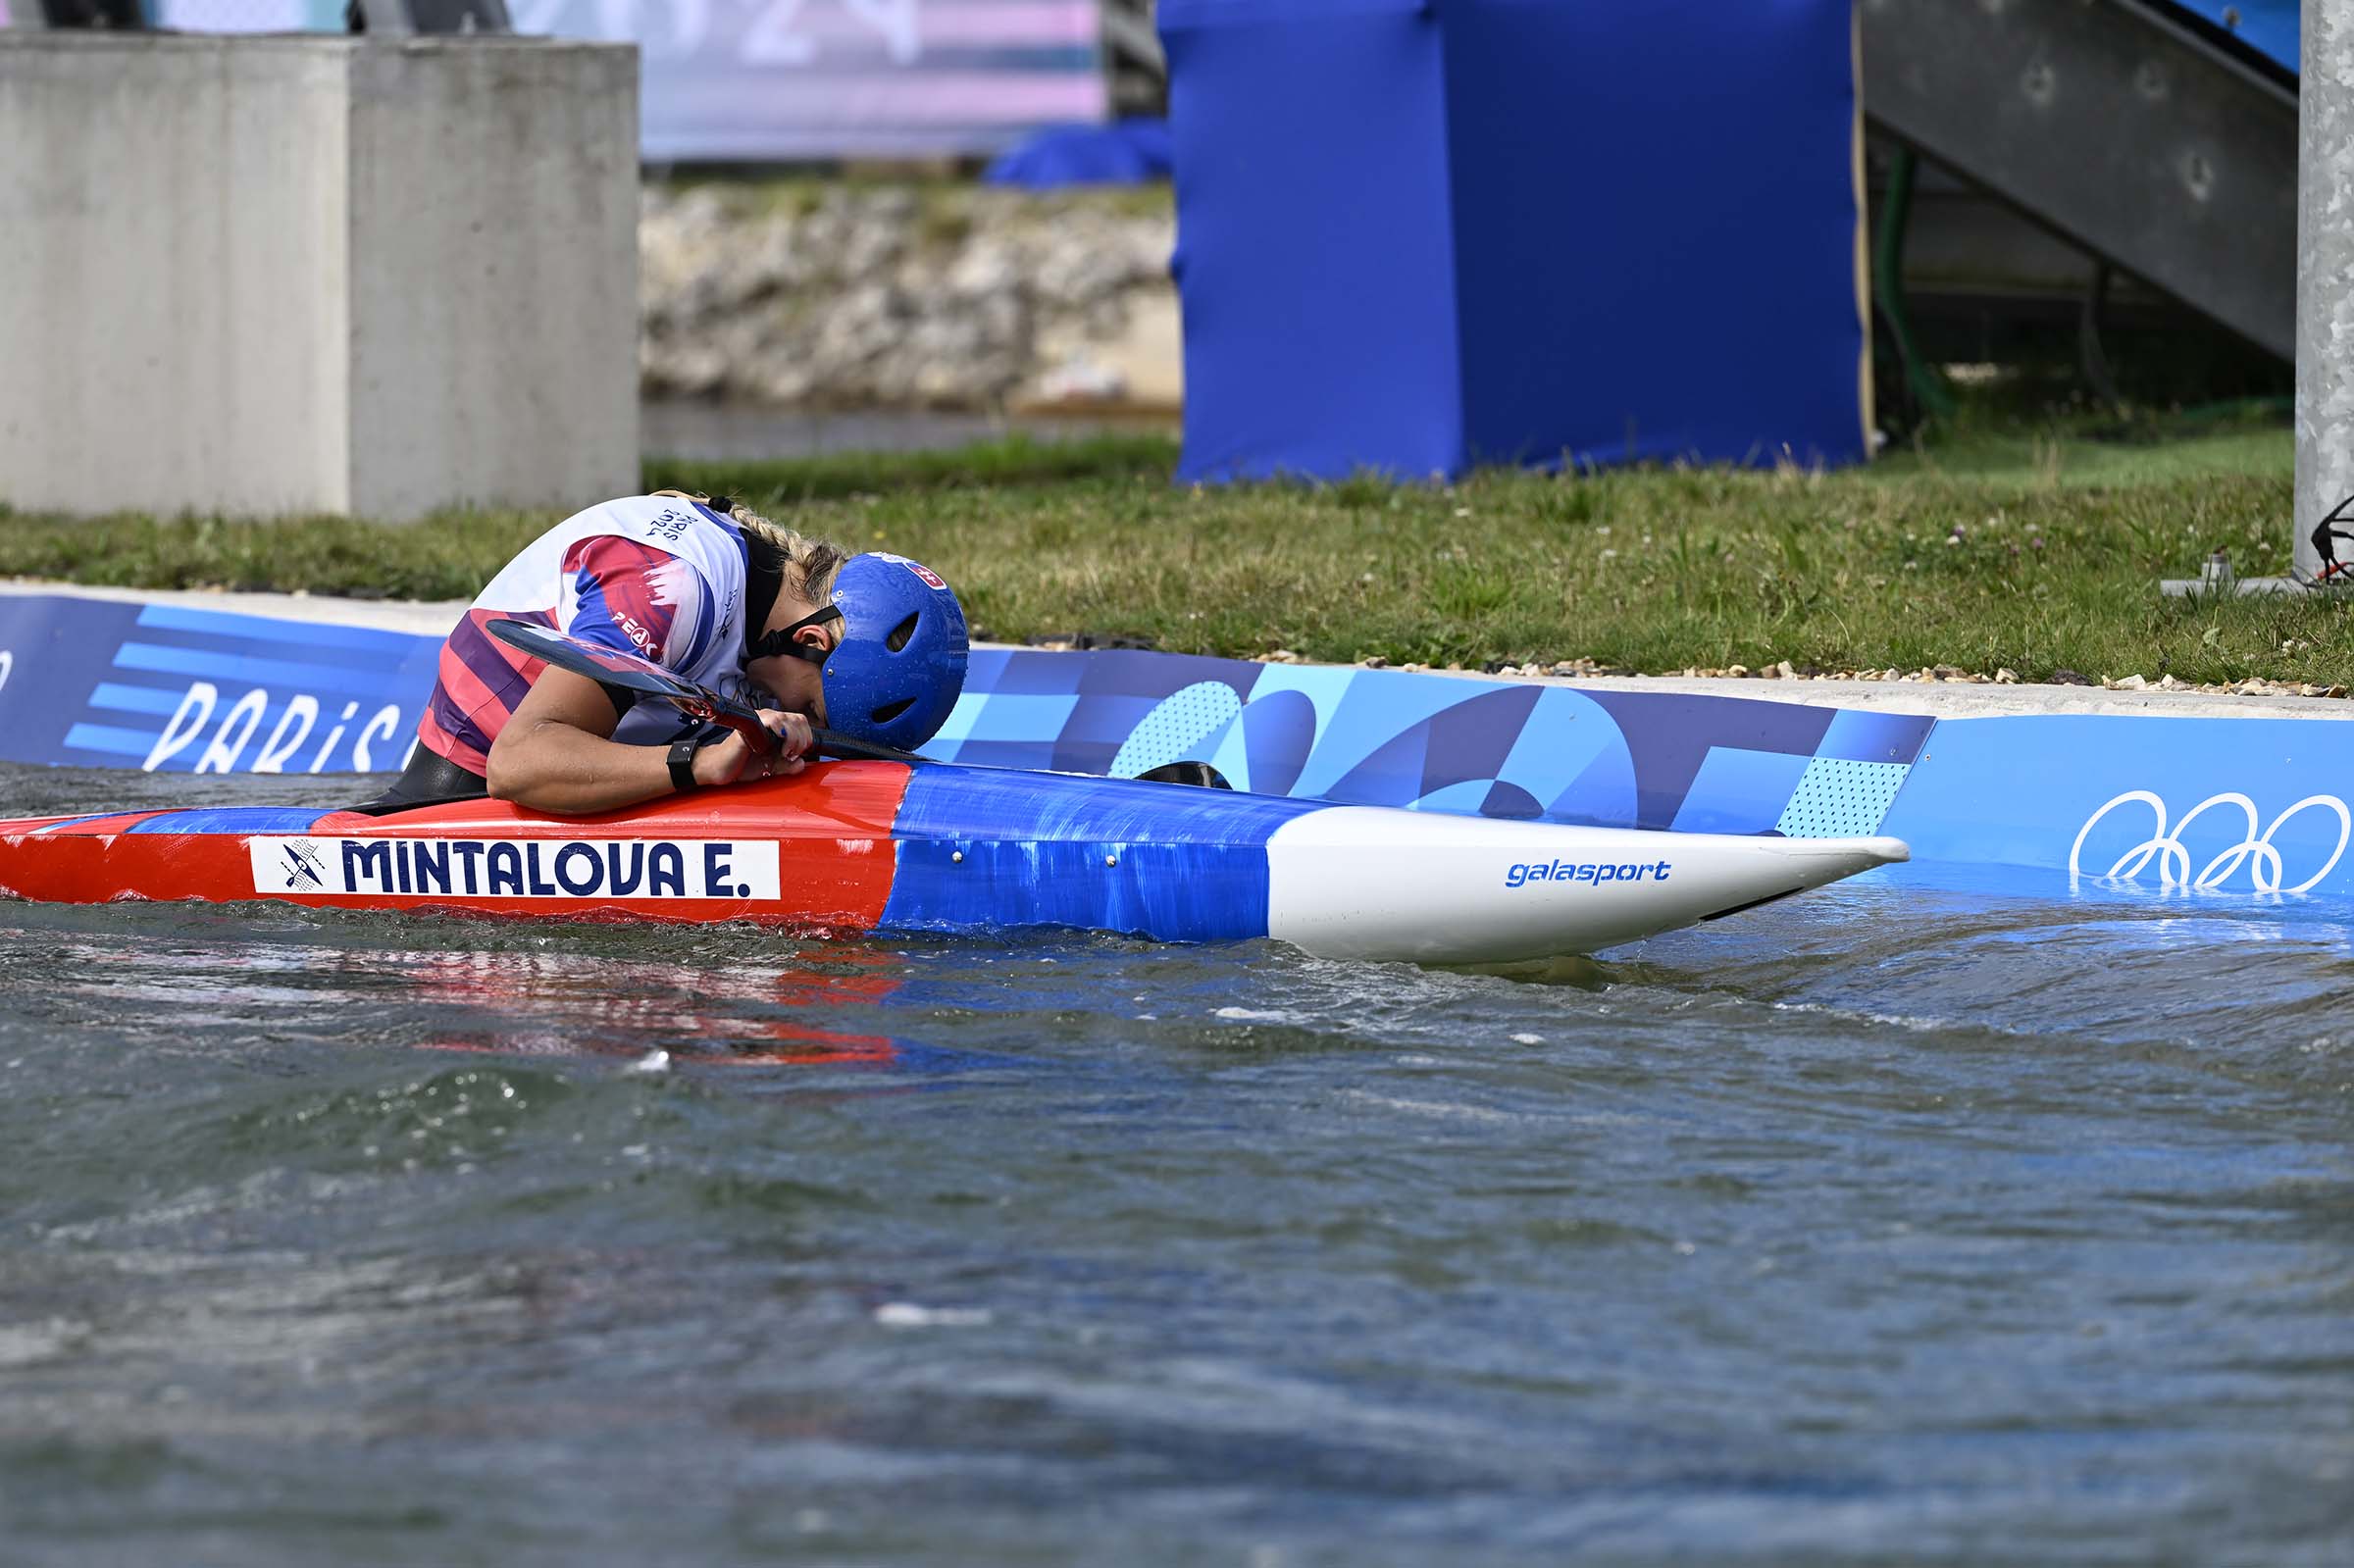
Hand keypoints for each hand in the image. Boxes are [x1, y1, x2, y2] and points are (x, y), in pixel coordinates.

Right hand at [693, 710, 814, 786]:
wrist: (720, 769)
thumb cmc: (743, 766)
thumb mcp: (772, 768)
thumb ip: (787, 766)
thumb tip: (802, 763)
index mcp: (775, 725)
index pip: (800, 721)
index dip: (807, 737)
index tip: (802, 753)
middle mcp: (768, 718)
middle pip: (798, 719)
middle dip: (802, 740)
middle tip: (793, 755)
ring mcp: (758, 719)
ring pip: (788, 719)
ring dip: (794, 739)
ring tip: (786, 754)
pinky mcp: (749, 725)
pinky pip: (772, 720)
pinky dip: (782, 732)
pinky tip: (780, 748)